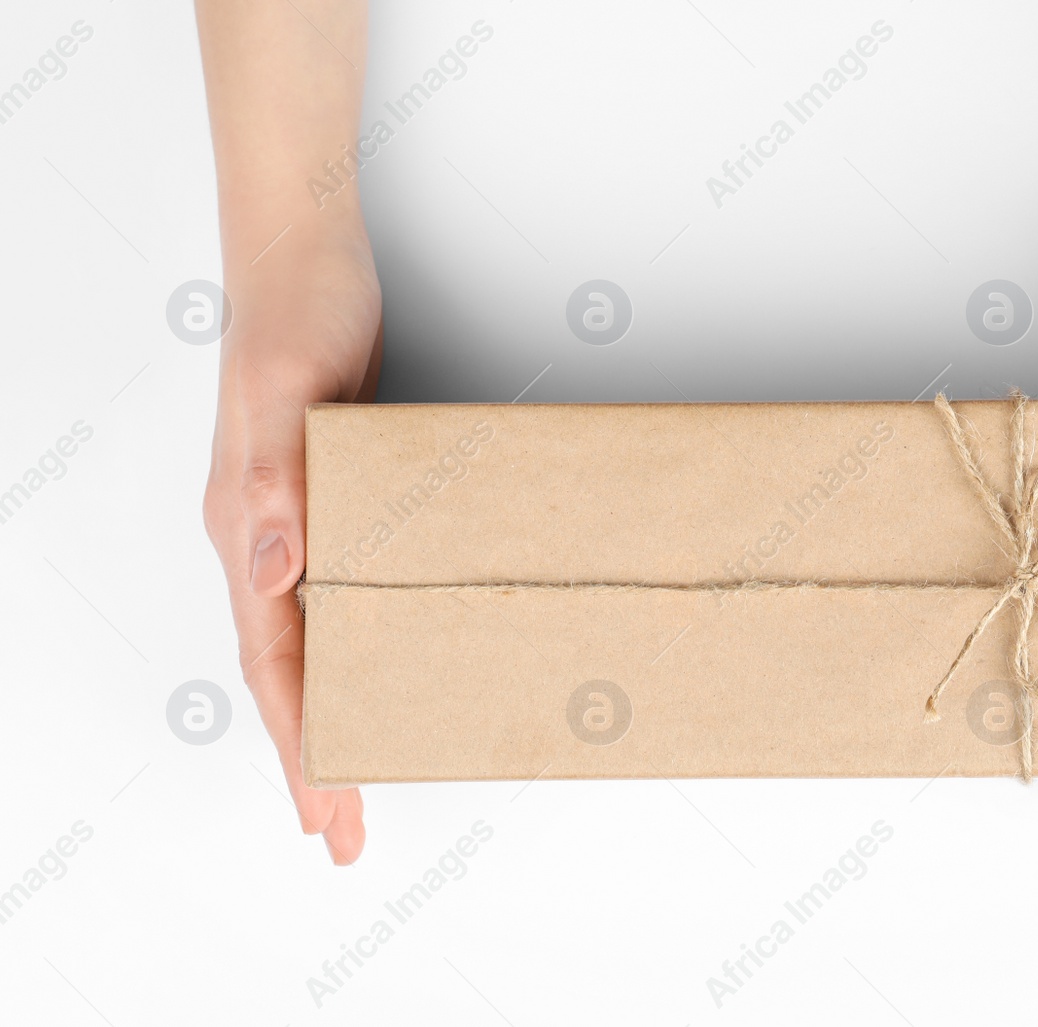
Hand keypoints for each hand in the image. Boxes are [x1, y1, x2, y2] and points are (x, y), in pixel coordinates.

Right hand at [201, 219, 382, 864]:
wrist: (303, 258)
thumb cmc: (296, 314)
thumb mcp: (291, 387)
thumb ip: (277, 478)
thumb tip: (273, 570)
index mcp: (248, 529)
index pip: (275, 661)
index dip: (303, 741)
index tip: (328, 809)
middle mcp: (259, 539)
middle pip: (283, 672)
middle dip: (310, 758)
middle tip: (339, 833)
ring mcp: (288, 523)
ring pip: (302, 643)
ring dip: (324, 716)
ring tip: (349, 776)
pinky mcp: (320, 500)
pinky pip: (327, 598)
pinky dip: (342, 651)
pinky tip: (371, 665)